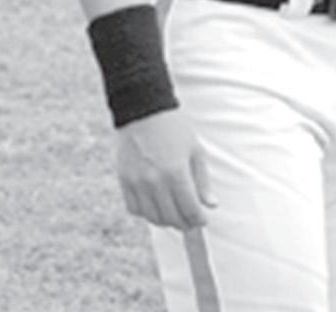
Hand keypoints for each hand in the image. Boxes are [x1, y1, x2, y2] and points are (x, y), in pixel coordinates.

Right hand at [115, 108, 217, 229]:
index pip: (189, 209)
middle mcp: (155, 181)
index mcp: (176, 173)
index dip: (198, 219)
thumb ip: (202, 180)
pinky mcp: (124, 181)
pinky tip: (155, 206)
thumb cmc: (174, 129)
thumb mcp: (195, 150)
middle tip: (190, 220)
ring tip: (174, 215)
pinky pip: (135, 209)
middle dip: (184, 223)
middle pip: (171, 217)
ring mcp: (137, 183)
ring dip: (166, 221)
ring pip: (153, 218)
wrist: (143, 111)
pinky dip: (146, 213)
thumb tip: (211, 205)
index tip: (202, 220)